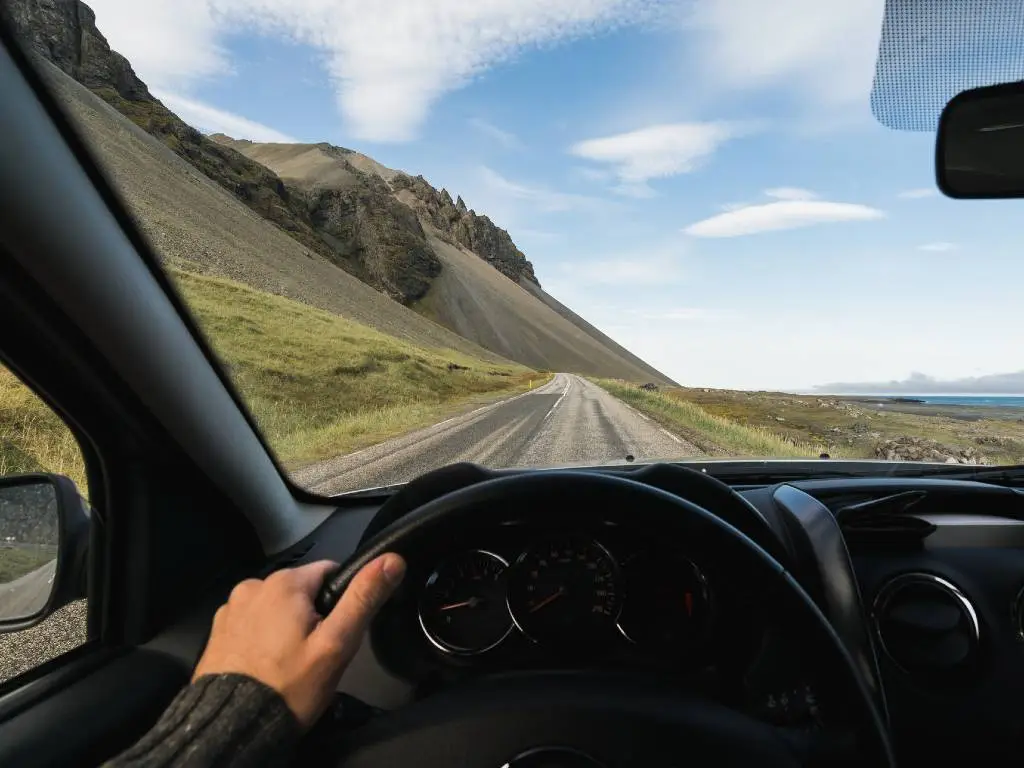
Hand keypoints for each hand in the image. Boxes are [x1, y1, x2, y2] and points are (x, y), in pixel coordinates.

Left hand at [192, 554, 405, 729]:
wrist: (234, 726)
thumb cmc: (291, 683)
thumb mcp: (336, 644)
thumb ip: (363, 599)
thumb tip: (392, 559)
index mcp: (284, 582)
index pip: (329, 572)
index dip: (341, 601)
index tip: (337, 634)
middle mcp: (252, 585)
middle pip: (301, 591)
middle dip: (312, 616)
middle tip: (315, 655)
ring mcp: (230, 608)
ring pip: (275, 608)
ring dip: (284, 626)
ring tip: (288, 664)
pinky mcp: (216, 631)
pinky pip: (251, 624)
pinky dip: (261, 638)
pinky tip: (264, 665)